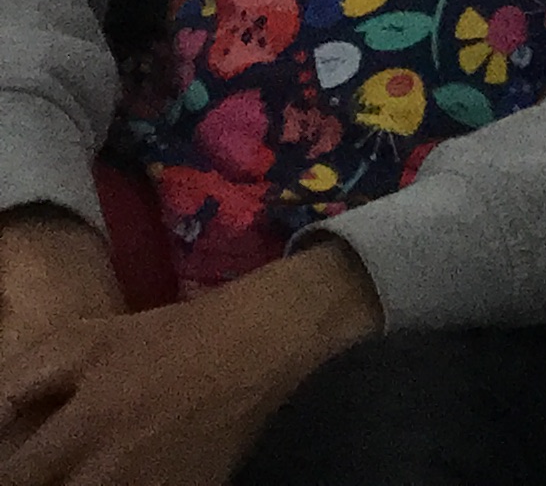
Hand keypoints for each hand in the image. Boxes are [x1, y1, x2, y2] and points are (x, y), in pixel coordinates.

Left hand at [0, 244, 376, 485]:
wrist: (257, 345)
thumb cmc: (165, 338)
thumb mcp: (85, 341)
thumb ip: (22, 381)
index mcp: (82, 429)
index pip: (14, 479)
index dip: (4, 475)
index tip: (11, 467)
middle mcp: (111, 472)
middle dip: (43, 485)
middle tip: (50, 469)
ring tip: (89, 472)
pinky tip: (121, 475)